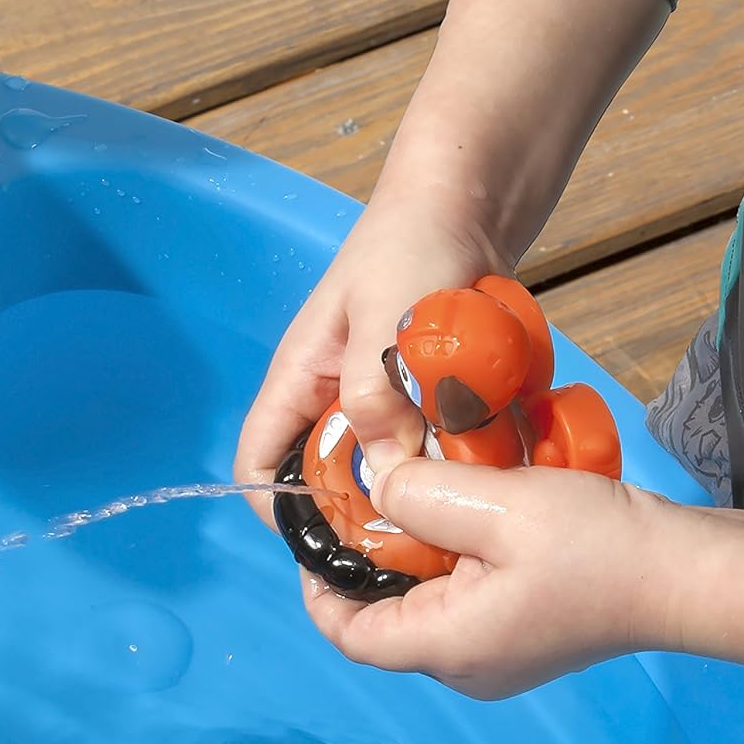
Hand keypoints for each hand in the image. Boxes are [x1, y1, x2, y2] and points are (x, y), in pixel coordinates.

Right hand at [234, 189, 505, 527]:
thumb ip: (379, 393)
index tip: (332, 540)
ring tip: (459, 500)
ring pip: (387, 472)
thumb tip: (390, 478)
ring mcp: (383, 403)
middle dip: (364, 510)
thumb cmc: (410, 243)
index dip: (281, 509)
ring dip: (420, 486)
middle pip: (327, 482)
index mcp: (299, 382)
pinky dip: (455, 461)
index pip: (258, 463)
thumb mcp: (386, 317)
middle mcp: (334, 402)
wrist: (468, 203)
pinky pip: (434, 450)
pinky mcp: (426, 401)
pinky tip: (485, 464)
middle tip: (411, 532)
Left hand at [301, 455, 743, 735]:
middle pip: (384, 620)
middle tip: (362, 498)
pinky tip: (463, 513)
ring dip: (410, 556)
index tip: (315, 532)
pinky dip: (449, 561)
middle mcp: (464, 665)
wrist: (688, 573)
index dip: (317, 588)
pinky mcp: (526, 635)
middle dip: (365, 563)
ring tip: (408, 496)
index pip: (348, 635)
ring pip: (424, 607)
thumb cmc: (596, 546)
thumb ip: (420, 493)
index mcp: (445, 648)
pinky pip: (463, 601)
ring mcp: (498, 656)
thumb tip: (374, 483)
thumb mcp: (496, 504)